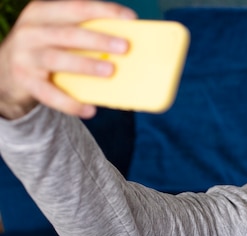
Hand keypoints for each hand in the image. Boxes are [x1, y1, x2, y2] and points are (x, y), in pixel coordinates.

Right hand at [0, 0, 135, 118]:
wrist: (6, 73)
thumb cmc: (44, 51)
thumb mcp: (56, 36)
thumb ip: (81, 36)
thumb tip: (123, 48)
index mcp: (42, 13)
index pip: (77, 8)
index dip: (105, 11)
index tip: (130, 18)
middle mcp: (31, 31)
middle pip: (69, 34)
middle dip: (98, 39)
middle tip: (124, 47)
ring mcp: (26, 56)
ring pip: (59, 60)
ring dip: (86, 65)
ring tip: (110, 71)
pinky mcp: (25, 81)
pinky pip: (50, 94)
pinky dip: (71, 103)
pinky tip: (89, 110)